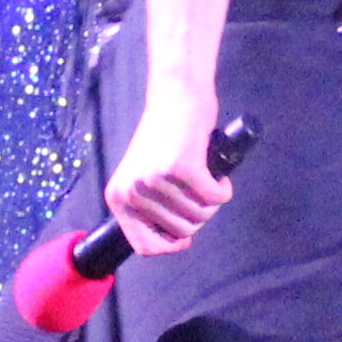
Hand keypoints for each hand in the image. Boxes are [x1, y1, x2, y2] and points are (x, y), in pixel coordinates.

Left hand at [107, 70, 235, 251]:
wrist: (176, 95)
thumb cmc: (163, 136)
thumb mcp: (142, 176)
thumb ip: (149, 207)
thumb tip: (174, 241)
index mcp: (118, 197)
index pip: (144, 246)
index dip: (170, 246)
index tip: (185, 237)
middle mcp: (133, 191)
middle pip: (180, 231)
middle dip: (198, 218)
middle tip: (201, 193)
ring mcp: (156, 180)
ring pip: (199, 215)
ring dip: (212, 202)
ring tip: (209, 180)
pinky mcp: (183, 168)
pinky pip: (214, 197)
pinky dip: (223, 190)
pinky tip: (220, 177)